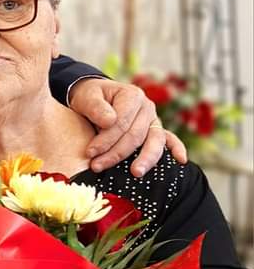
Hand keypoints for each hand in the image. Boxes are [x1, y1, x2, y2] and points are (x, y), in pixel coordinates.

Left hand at [71, 78, 186, 175]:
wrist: (95, 98)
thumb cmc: (90, 98)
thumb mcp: (87, 97)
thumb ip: (95, 107)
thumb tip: (110, 121)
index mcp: (132, 95)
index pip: (121, 122)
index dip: (105, 139)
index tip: (90, 152)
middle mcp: (147, 107)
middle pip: (135, 135)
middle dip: (115, 153)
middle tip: (97, 166)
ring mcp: (153, 120)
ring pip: (154, 141)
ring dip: (145, 159)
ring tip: (135, 173)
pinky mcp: (155, 131)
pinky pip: (169, 140)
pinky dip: (176, 149)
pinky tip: (180, 160)